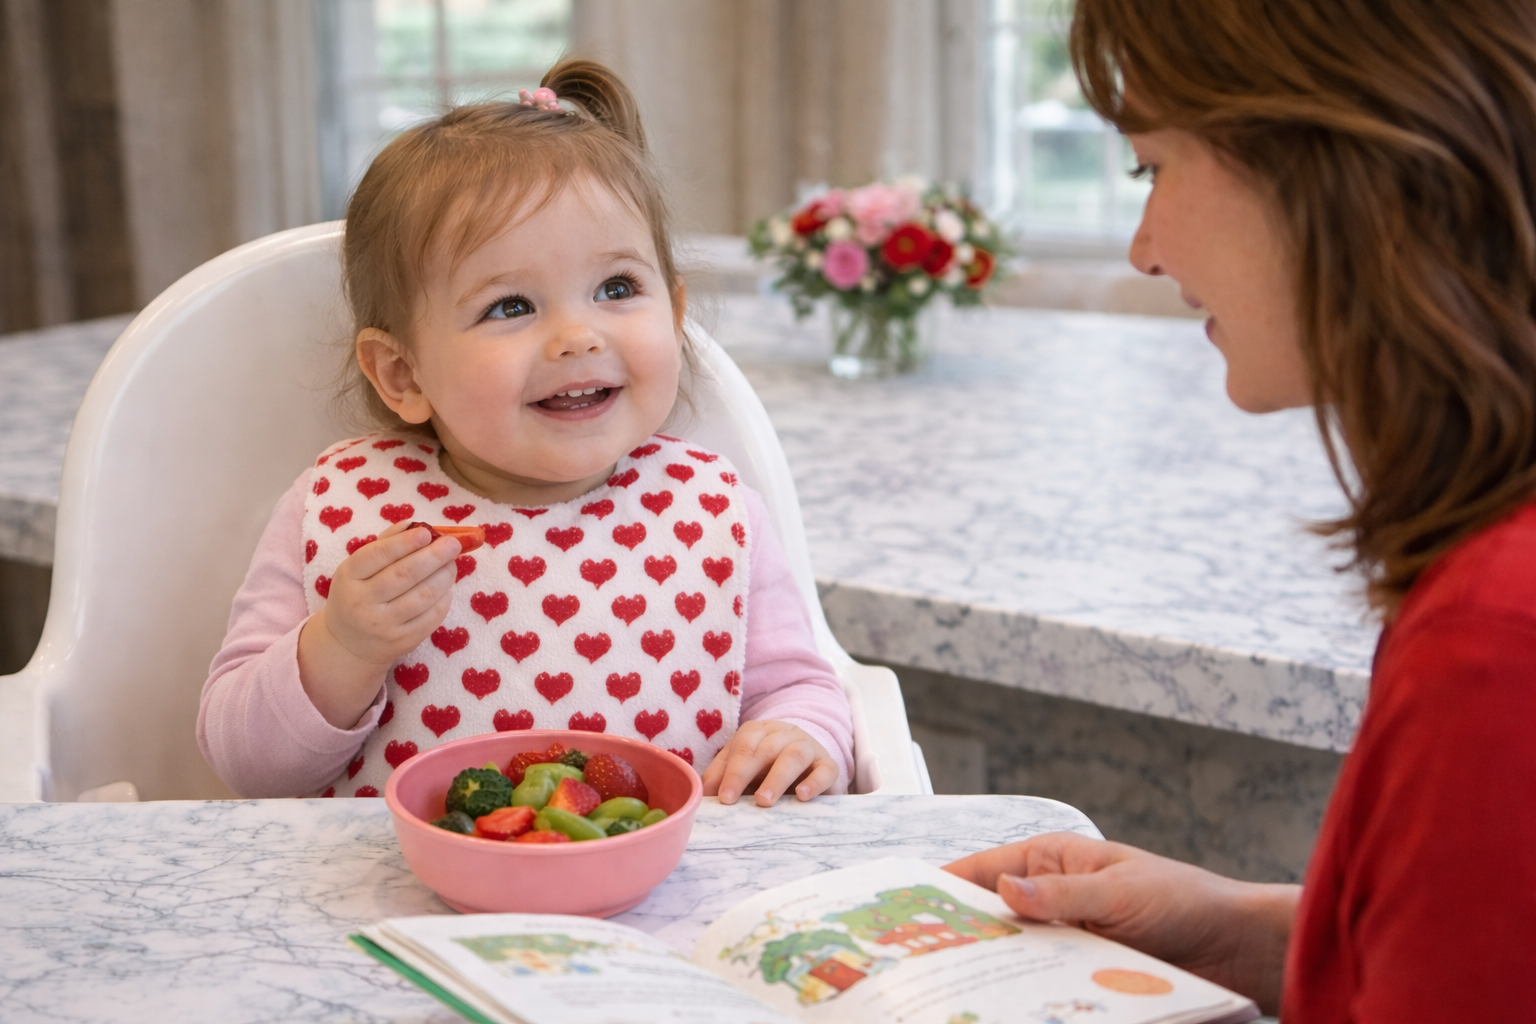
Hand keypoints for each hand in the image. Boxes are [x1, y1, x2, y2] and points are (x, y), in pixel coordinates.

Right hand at [298, 521, 461, 726]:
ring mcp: (382, 625)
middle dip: (433, 556)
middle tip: (453, 544)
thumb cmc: (358, 594)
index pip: (378, 555)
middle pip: (404, 575)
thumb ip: (386, 544)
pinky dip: (444, 599)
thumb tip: (415, 524)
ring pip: (422, 596)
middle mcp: (362, 602)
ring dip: (444, 576)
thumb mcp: (358, 568)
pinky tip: (446, 588)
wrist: (348, 644)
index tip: (427, 532)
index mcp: (348, 577)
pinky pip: (431, 617)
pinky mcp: (402, 642)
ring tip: (452, 564)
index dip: (404, 543)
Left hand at [701, 721, 839, 805]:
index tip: (721, 797)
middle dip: (744, 773)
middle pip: (764, 748)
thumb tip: (700, 795)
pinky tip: (802, 796)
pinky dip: (814, 783)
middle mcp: (784, 735)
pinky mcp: (829, 766)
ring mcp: (809, 748)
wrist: (810, 768)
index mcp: (758, 733)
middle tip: (731, 800)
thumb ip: (722, 777)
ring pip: (794, 755)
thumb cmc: (768, 771)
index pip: (741, 745)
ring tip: (763, 801)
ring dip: (776, 778)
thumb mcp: (744, 772)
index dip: (729, 770)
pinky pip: (826, 770)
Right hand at [944, 833, 1297, 1013]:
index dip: (940, 889)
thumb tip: (1006, 888)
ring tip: (956, 993)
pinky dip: (1025, 995)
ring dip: (992, 972)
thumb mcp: (1121, 892)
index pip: (980, 871)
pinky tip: (1007, 1007)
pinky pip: (1041, 985)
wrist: (1237, 950)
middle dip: (958, 938)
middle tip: (921, 966)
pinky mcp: (1080, 975)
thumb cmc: (1184, 902)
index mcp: (1051, 860)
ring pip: (1011, 958)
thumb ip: (1063, 894)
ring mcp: (1063, 940)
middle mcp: (1049, 899)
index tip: (905, 911)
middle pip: (988, 919)